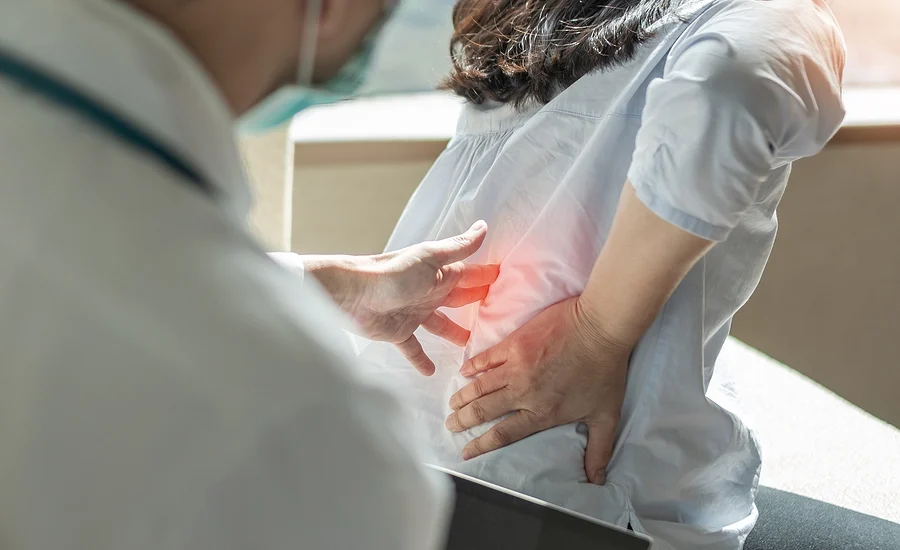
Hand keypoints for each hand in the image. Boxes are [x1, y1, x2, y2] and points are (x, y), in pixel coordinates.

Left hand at [353, 222, 499, 374]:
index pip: (471, 276)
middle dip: (477, 305)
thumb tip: (483, 226)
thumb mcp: (430, 258)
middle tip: (501, 315)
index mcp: (440, 274)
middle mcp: (430, 293)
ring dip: (455, 334)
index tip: (511, 284)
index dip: (488, 279)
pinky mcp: (399, 332)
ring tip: (472, 346)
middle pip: (459, 300)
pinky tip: (432, 372)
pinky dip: (422, 359)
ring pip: (441, 325)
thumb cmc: (392, 273)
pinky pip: (414, 348)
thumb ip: (458, 247)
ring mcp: (415, 313)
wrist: (351, 294)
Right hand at [444, 297, 630, 484]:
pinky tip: (463, 371)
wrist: (600, 328)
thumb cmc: (605, 371)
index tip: (466, 452)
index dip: (481, 445)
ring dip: (462, 397)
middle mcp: (523, 392)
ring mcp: (515, 366)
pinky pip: (486, 358)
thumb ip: (598, 449)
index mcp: (541, 412)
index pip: (503, 434)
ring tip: (452, 404)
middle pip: (483, 410)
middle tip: (451, 424)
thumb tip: (596, 479)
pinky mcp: (514, 344)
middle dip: (463, 420)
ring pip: (479, 386)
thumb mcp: (605, 415)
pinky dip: (472, 366)